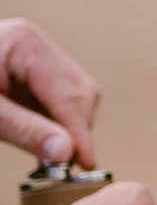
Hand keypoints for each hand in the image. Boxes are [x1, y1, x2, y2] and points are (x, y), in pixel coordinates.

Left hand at [0, 18, 98, 166]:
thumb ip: (24, 131)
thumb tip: (65, 151)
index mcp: (23, 43)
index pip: (65, 94)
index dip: (77, 131)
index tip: (85, 161)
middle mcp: (34, 42)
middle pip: (78, 90)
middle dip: (75, 127)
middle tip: (65, 163)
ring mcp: (33, 52)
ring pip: (73, 93)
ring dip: (67, 124)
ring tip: (52, 151)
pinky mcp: (27, 67)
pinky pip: (55, 94)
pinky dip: (53, 118)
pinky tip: (43, 136)